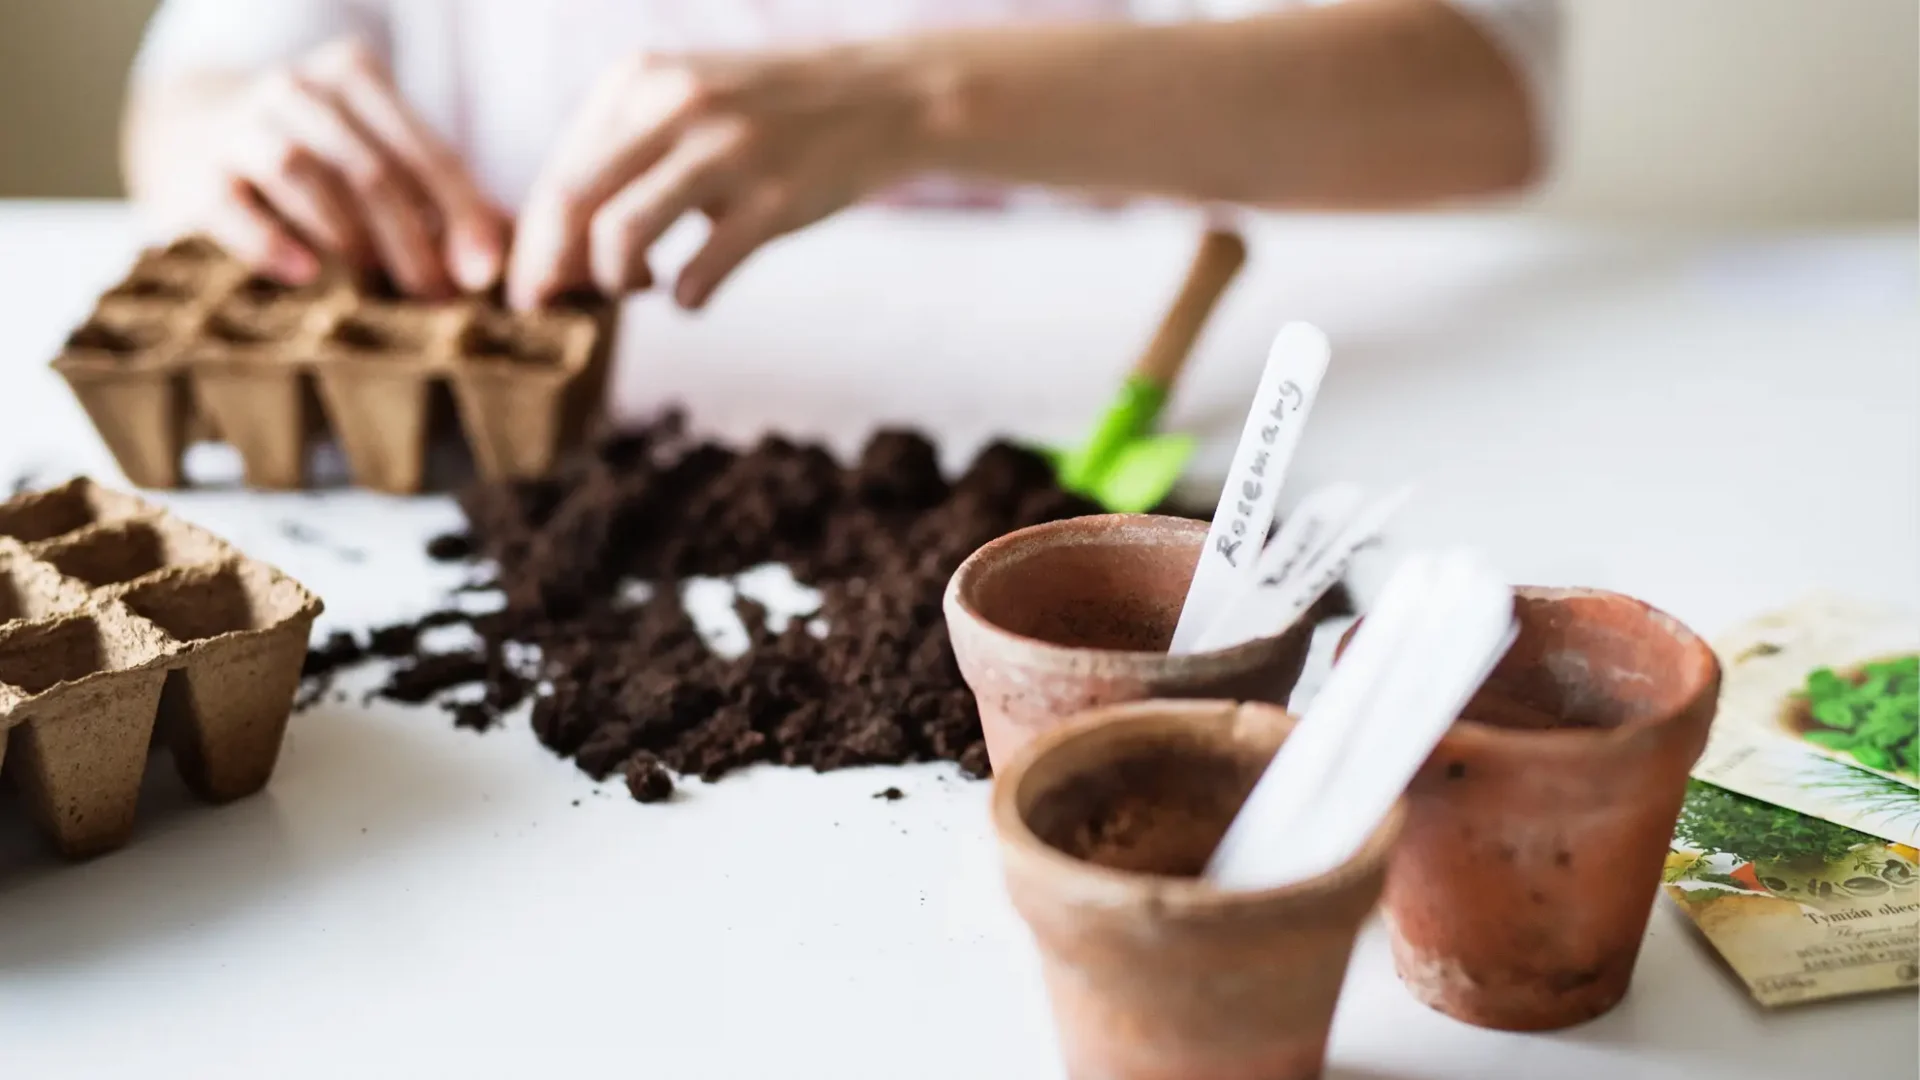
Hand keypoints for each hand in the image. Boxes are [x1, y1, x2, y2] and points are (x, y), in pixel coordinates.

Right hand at [189, 39, 505, 295]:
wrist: (195, 137)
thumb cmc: (322, 166)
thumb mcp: (380, 160)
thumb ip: (439, 200)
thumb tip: (500, 265)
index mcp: (356, 79)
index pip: (423, 150)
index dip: (460, 214)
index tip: (483, 275)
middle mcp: (297, 88)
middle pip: (369, 167)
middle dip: (412, 240)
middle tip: (436, 299)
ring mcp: (240, 125)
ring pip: (302, 171)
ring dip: (350, 239)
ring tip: (378, 291)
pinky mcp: (194, 173)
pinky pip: (232, 205)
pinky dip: (269, 239)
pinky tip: (304, 274)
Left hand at [508, 47, 931, 310]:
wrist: (881, 98)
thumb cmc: (771, 114)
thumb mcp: (687, 98)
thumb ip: (625, 149)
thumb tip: (558, 239)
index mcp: (640, 79)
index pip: (558, 170)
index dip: (534, 241)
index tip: (536, 284)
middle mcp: (674, 104)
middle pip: (569, 203)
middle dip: (550, 270)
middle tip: (555, 307)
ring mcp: (727, 150)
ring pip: (618, 236)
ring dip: (616, 281)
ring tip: (642, 285)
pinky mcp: (775, 199)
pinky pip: (699, 271)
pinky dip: (686, 299)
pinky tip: (694, 294)